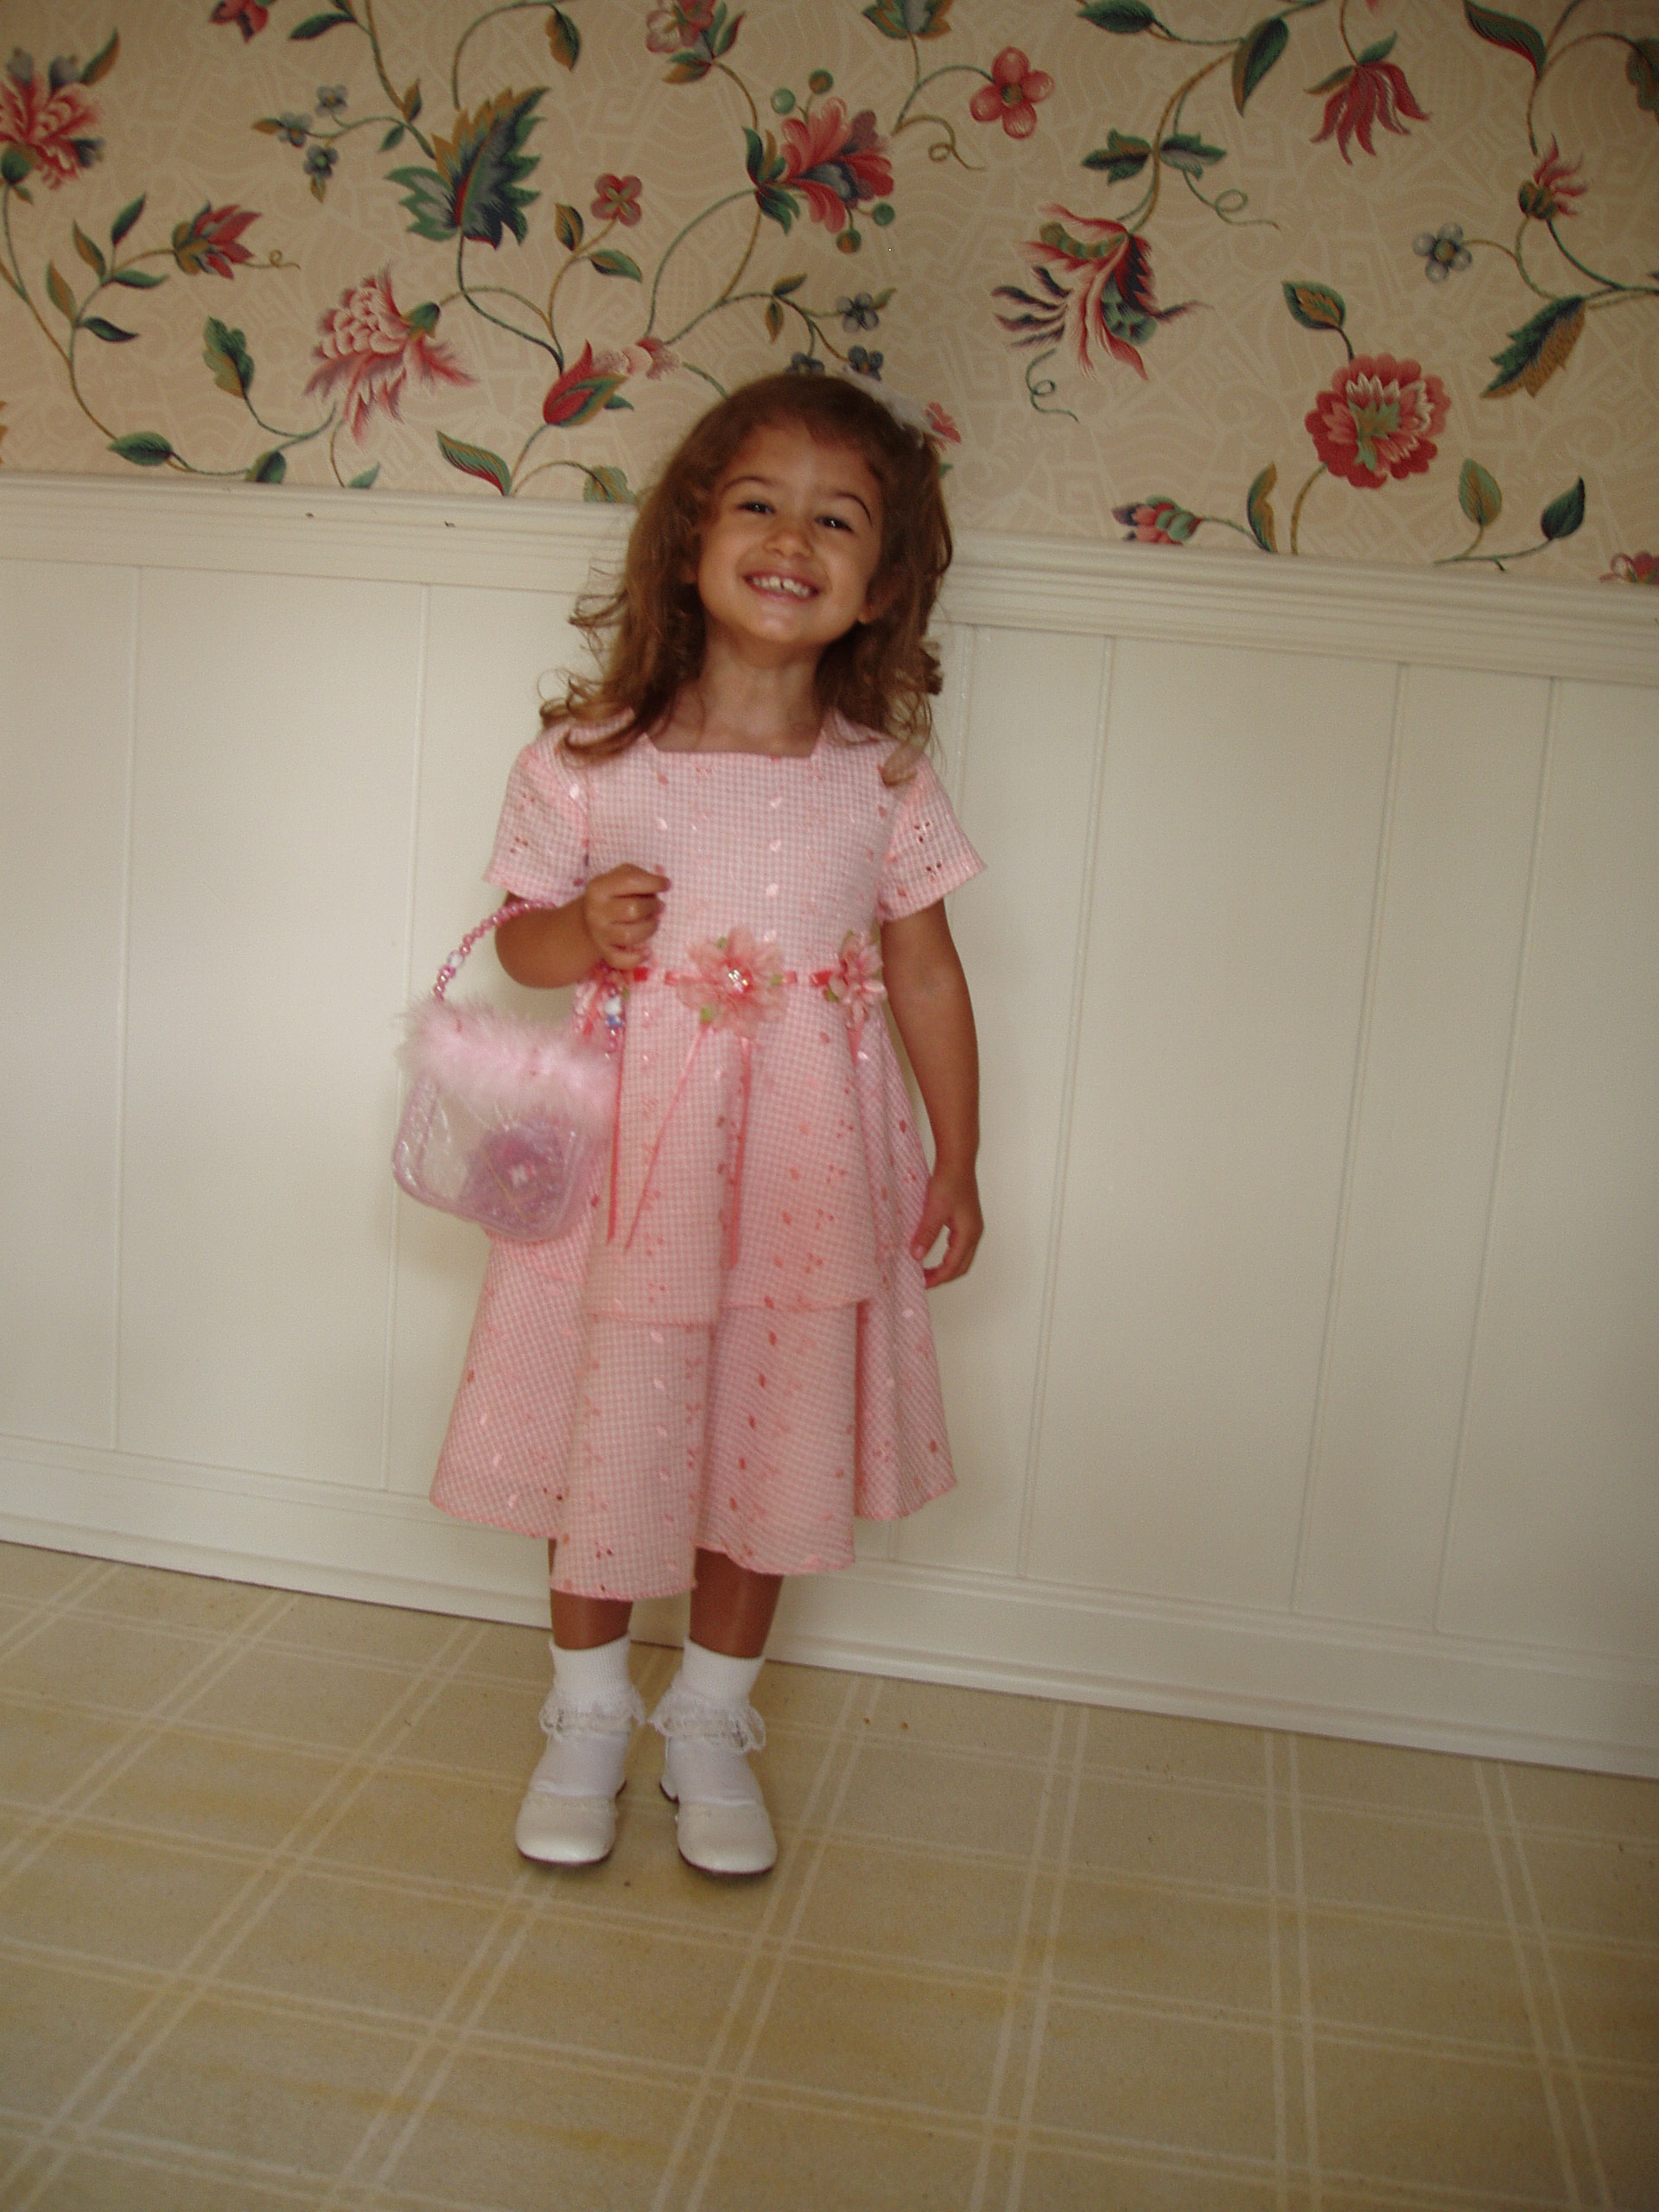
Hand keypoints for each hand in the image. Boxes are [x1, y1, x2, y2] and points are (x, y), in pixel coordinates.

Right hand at [582, 864, 668, 967]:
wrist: (590, 918)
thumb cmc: (612, 894)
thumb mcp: (619, 876)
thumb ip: (637, 876)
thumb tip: (659, 886)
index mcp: (598, 888)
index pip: (629, 882)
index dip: (653, 883)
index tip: (666, 884)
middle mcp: (595, 911)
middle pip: (633, 909)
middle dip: (653, 906)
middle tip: (659, 906)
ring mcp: (599, 933)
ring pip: (629, 936)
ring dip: (649, 928)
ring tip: (654, 921)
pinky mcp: (604, 952)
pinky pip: (621, 960)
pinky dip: (637, 958)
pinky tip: (646, 951)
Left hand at [910, 1163, 981, 1287]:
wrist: (957, 1161)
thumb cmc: (948, 1182)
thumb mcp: (934, 1210)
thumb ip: (926, 1234)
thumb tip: (916, 1256)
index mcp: (968, 1234)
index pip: (953, 1266)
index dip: (937, 1278)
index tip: (921, 1284)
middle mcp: (974, 1233)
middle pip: (961, 1266)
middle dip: (943, 1276)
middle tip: (923, 1280)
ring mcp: (972, 1227)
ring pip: (961, 1257)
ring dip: (945, 1267)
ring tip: (926, 1270)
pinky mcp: (967, 1220)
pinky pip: (959, 1246)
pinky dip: (947, 1255)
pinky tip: (932, 1251)